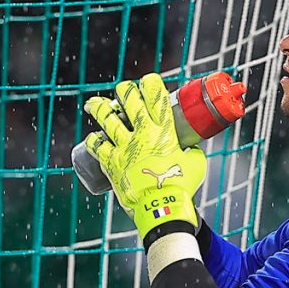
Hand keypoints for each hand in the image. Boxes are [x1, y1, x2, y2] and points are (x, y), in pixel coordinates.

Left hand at [84, 73, 205, 244]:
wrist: (162, 207)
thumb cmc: (181, 187)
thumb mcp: (196, 164)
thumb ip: (193, 152)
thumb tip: (192, 149)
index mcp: (164, 131)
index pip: (156, 96)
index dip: (151, 83)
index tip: (148, 80)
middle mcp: (142, 134)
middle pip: (129, 100)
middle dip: (125, 90)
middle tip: (122, 89)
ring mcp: (124, 147)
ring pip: (107, 119)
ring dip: (99, 109)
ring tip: (94, 104)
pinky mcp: (111, 163)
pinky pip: (96, 147)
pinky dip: (93, 141)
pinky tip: (92, 138)